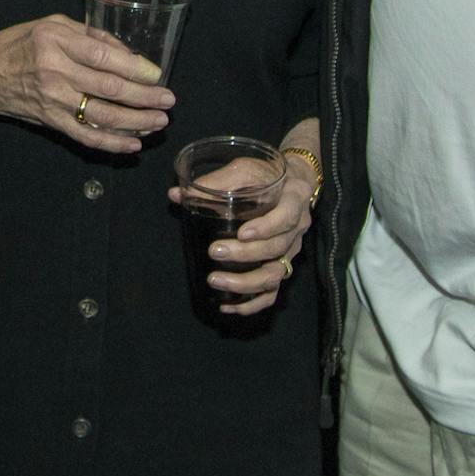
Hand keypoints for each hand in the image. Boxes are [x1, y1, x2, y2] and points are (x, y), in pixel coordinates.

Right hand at [0, 16, 172, 154]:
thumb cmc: (17, 44)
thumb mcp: (51, 25)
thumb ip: (89, 35)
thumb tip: (128, 53)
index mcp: (56, 41)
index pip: (105, 57)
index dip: (136, 67)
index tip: (156, 74)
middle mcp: (54, 71)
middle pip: (109, 88)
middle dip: (145, 97)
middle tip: (168, 100)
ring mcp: (52, 100)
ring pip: (102, 115)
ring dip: (136, 121)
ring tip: (159, 122)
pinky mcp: (50, 121)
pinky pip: (85, 136)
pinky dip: (111, 143)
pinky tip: (133, 143)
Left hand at [165, 124, 318, 315]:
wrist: (293, 181)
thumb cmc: (266, 174)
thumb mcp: (245, 169)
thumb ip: (215, 182)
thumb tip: (176, 194)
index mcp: (294, 198)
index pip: (287, 217)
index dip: (267, 228)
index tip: (242, 233)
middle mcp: (298, 228)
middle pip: (277, 249)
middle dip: (245, 255)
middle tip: (214, 251)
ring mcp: (292, 250)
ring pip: (276, 275)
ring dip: (246, 283)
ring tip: (215, 281)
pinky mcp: (283, 265)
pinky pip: (273, 292)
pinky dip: (252, 303)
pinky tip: (228, 306)